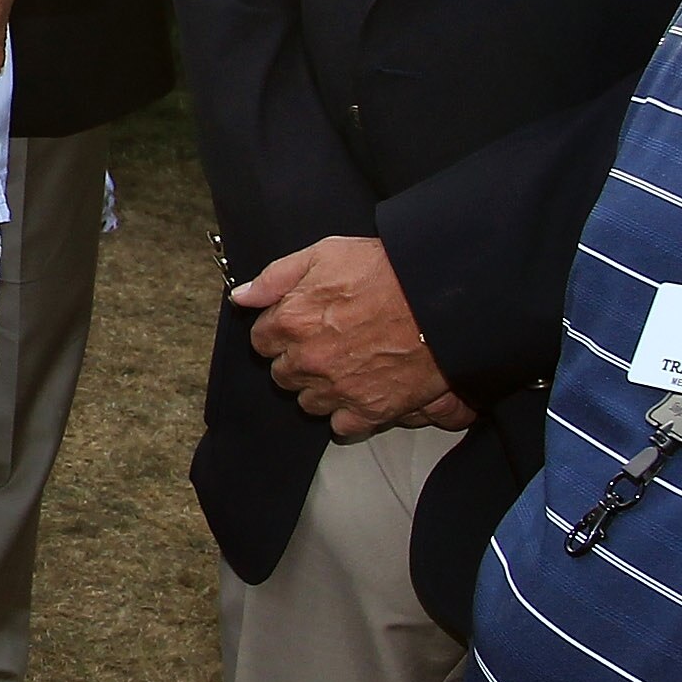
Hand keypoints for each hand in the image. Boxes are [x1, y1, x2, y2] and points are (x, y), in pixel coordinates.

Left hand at [234, 235, 462, 436]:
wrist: (440, 297)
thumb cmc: (385, 271)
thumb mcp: (323, 254)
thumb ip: (274, 277)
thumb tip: (242, 296)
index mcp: (291, 322)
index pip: (261, 341)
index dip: (279, 333)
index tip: (298, 327)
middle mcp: (308, 360)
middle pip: (282, 374)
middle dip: (297, 361)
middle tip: (325, 345)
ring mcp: (338, 389)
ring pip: (308, 402)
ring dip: (319, 389)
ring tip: (344, 368)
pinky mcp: (370, 410)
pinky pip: (342, 426)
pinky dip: (347, 414)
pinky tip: (360, 393)